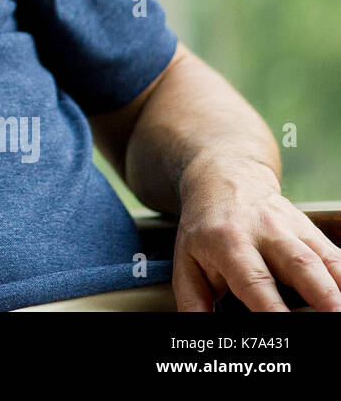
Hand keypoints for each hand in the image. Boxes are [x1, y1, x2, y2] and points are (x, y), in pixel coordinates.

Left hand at [174, 157, 340, 310]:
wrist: (223, 180)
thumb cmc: (203, 230)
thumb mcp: (186, 261)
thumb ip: (192, 300)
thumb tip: (197, 331)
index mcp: (227, 242)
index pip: (253, 280)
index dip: (271, 307)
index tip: (282, 326)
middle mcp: (264, 232)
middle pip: (299, 264)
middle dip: (322, 295)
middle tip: (333, 317)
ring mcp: (292, 228)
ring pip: (323, 258)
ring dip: (338, 288)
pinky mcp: (311, 229)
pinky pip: (335, 254)